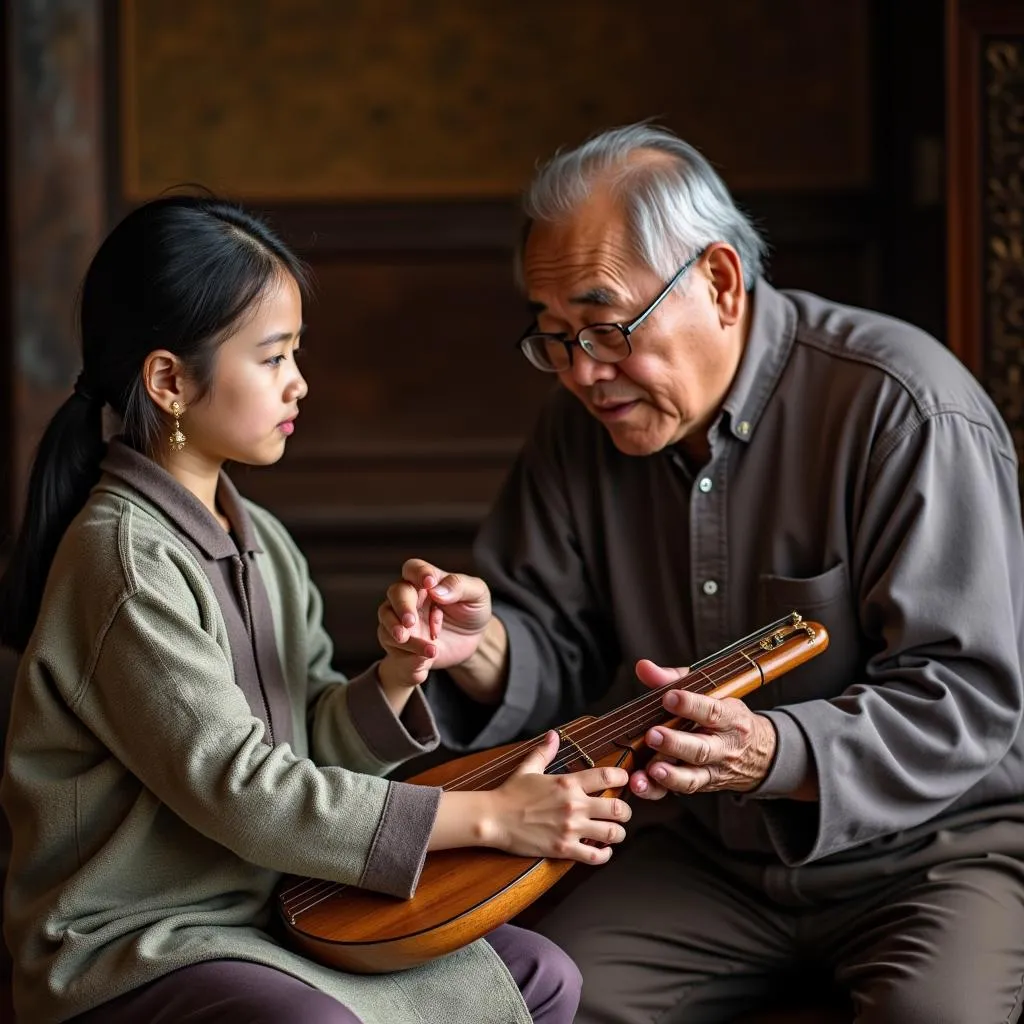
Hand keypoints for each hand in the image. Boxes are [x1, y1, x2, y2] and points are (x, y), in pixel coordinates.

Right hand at [377, 559, 492, 684]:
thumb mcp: (477, 595)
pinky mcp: (401, 644)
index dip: (418, 573)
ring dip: (399, 633)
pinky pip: (393, 648)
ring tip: (424, 647)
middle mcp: (409, 598)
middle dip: (402, 607)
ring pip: (387, 621)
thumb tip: (436, 590)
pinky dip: (407, 657)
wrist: (471, 643)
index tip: (429, 583)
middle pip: (395, 593)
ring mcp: (402, 621)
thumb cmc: (472, 611)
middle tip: (411, 622)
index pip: (413, 569)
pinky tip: (425, 662)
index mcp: (426, 581)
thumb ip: (459, 586)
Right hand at [487, 731, 631, 864]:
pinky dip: (604, 855)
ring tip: (614, 832)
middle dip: (625, 812)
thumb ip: (545, 751)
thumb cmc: (510, 793)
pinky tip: (602, 851)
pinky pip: (595, 856)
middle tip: (621, 813)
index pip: (607, 776)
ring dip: (618, 833)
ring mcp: (571, 828)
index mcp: (568, 783)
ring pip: (613, 833)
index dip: (622, 778)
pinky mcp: (564, 848)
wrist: (494, 818)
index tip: (624, 780)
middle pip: (618, 809)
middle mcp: (574, 805)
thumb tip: (554, 735)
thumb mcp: (529, 768)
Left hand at [628, 660, 776, 799]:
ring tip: (650, 769)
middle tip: (652, 735)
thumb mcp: (710, 692)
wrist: (758, 753)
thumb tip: (643, 667)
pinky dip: (659, 790)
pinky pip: (680, 791)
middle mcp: (724, 746)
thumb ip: (675, 679)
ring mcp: (714, 770)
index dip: (691, 704)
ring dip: (670, 775)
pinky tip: (641, 785)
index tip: (669, 697)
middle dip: (675, 744)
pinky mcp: (703, 785)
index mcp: (729, 717)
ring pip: (693, 777)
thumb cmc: (723, 714)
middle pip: (701, 749)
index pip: (712, 711)